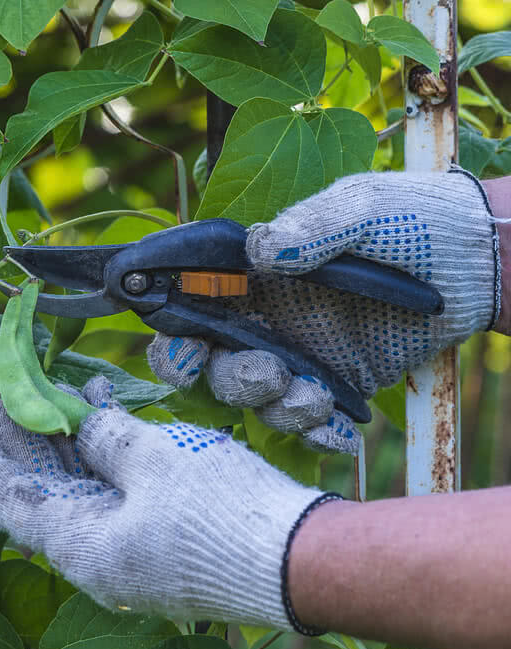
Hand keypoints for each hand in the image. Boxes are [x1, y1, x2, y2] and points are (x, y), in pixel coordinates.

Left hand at [0, 377, 336, 630]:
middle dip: (22, 448)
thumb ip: (104, 439)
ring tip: (44, 405)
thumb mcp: (153, 460)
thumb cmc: (219, 511)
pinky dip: (104, 458)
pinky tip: (101, 422)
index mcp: (83, 547)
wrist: (302, 559)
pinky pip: (116, 494)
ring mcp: (134, 551)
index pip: (11, 504)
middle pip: (44, 496)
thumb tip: (83, 425)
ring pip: (82, 493)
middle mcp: (100, 556)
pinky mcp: (163, 540)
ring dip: (63, 449)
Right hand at [149, 169, 499, 452]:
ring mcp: (302, 353)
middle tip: (264, 374)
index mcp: (257, 274)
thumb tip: (257, 250)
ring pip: (258, 398)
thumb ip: (309, 229)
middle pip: (213, 362)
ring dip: (276, 406)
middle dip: (224, 377)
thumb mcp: (362, 208)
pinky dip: (318, 434)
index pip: (193, 306)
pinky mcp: (340, 384)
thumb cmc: (415, 217)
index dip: (175, 333)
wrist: (480, 261)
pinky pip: (311, 421)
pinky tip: (340, 434)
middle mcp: (268, 317)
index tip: (185, 346)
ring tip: (316, 396)